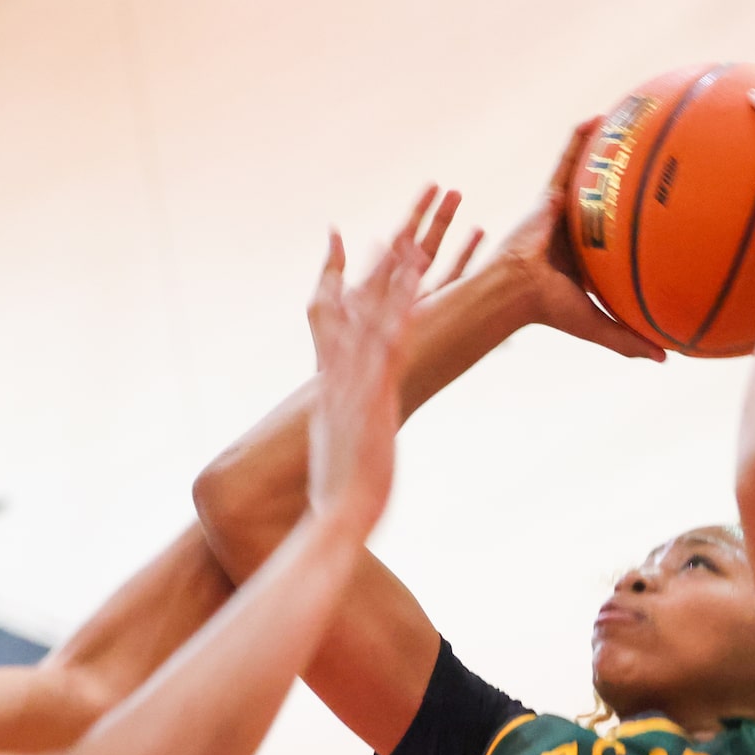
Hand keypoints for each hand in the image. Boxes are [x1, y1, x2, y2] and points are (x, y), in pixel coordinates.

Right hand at [305, 207, 431, 536]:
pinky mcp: (375, 397)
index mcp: (336, 396)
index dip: (354, 300)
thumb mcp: (343, 467)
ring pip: (374, 320)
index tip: (367, 273)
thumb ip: (349, 450)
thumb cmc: (339, 503)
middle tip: (394, 234)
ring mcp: (357, 386)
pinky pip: (392, 346)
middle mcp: (342, 382)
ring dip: (393, 279)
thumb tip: (352, 457)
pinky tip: (421, 286)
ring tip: (411, 239)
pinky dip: (403, 312)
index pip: (343, 337)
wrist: (333, 520)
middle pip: (357, 316)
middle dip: (376, 275)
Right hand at [488, 119, 665, 361]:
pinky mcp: (548, 196)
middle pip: (604, 204)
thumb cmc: (550, 310)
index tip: (661, 222)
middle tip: (654, 166)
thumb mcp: (597, 326)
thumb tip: (669, 360)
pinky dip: (579, 140)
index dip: (632, 233)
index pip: (614, 244)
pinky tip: (598, 117)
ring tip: (627, 128)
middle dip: (623, 185)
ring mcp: (562, 213)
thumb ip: (628, 341)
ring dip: (604, 154)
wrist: (517, 289)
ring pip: (588, 179)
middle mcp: (576, 233)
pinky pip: (567, 161)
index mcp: (586, 261)